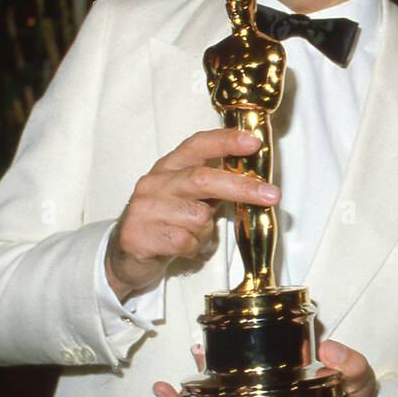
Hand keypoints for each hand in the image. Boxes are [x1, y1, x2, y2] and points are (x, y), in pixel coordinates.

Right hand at [105, 128, 277, 298]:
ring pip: (198, 218)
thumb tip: (256, 181)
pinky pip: (185, 242)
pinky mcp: (138, 235)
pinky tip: (180, 248)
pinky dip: (192, 249)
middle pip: (202, 179)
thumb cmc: (166, 221)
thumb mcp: (188, 197)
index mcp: (169, 167)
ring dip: (205, 232)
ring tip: (192, 235)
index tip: (253, 142)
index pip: (197, 145)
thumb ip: (214, 185)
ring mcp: (143, 208)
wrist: (125, 255)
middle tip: (272, 195)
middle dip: (241, 187)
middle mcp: (154, 183)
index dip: (226, 141)